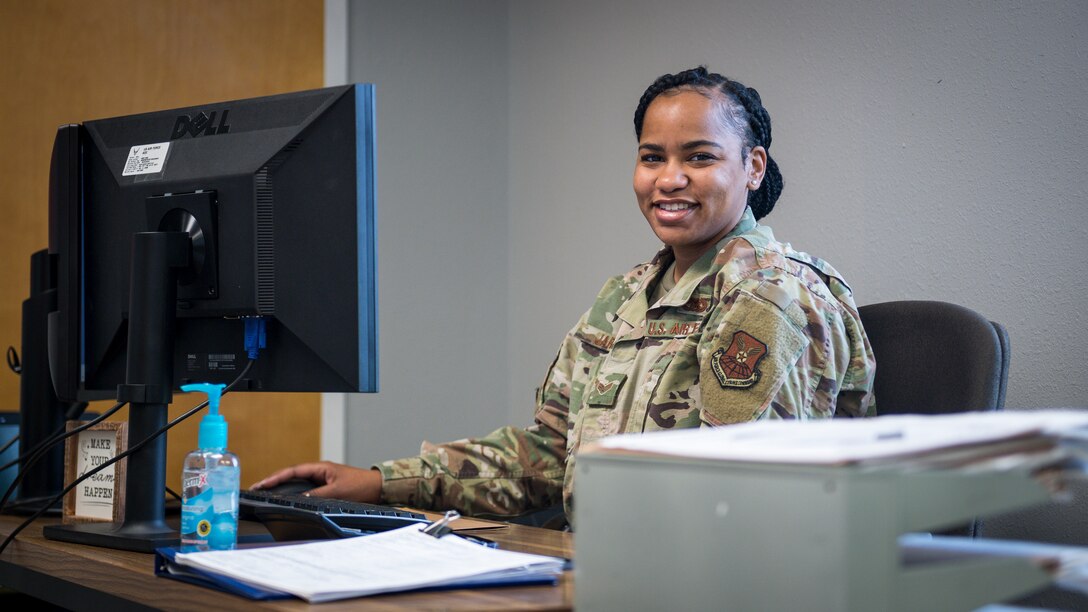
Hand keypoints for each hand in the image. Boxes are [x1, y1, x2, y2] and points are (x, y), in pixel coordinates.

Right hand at [250, 461, 382, 502]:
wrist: (377, 488)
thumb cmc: (360, 486)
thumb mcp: (338, 491)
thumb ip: (318, 494)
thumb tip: (300, 499)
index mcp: (320, 468)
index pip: (293, 471)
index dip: (276, 477)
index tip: (261, 484)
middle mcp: (319, 472)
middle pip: (291, 476)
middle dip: (274, 482)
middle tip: (256, 490)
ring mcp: (321, 480)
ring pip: (297, 483)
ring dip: (282, 488)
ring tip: (265, 495)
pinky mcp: (325, 488)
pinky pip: (305, 490)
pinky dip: (294, 494)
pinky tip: (286, 500)